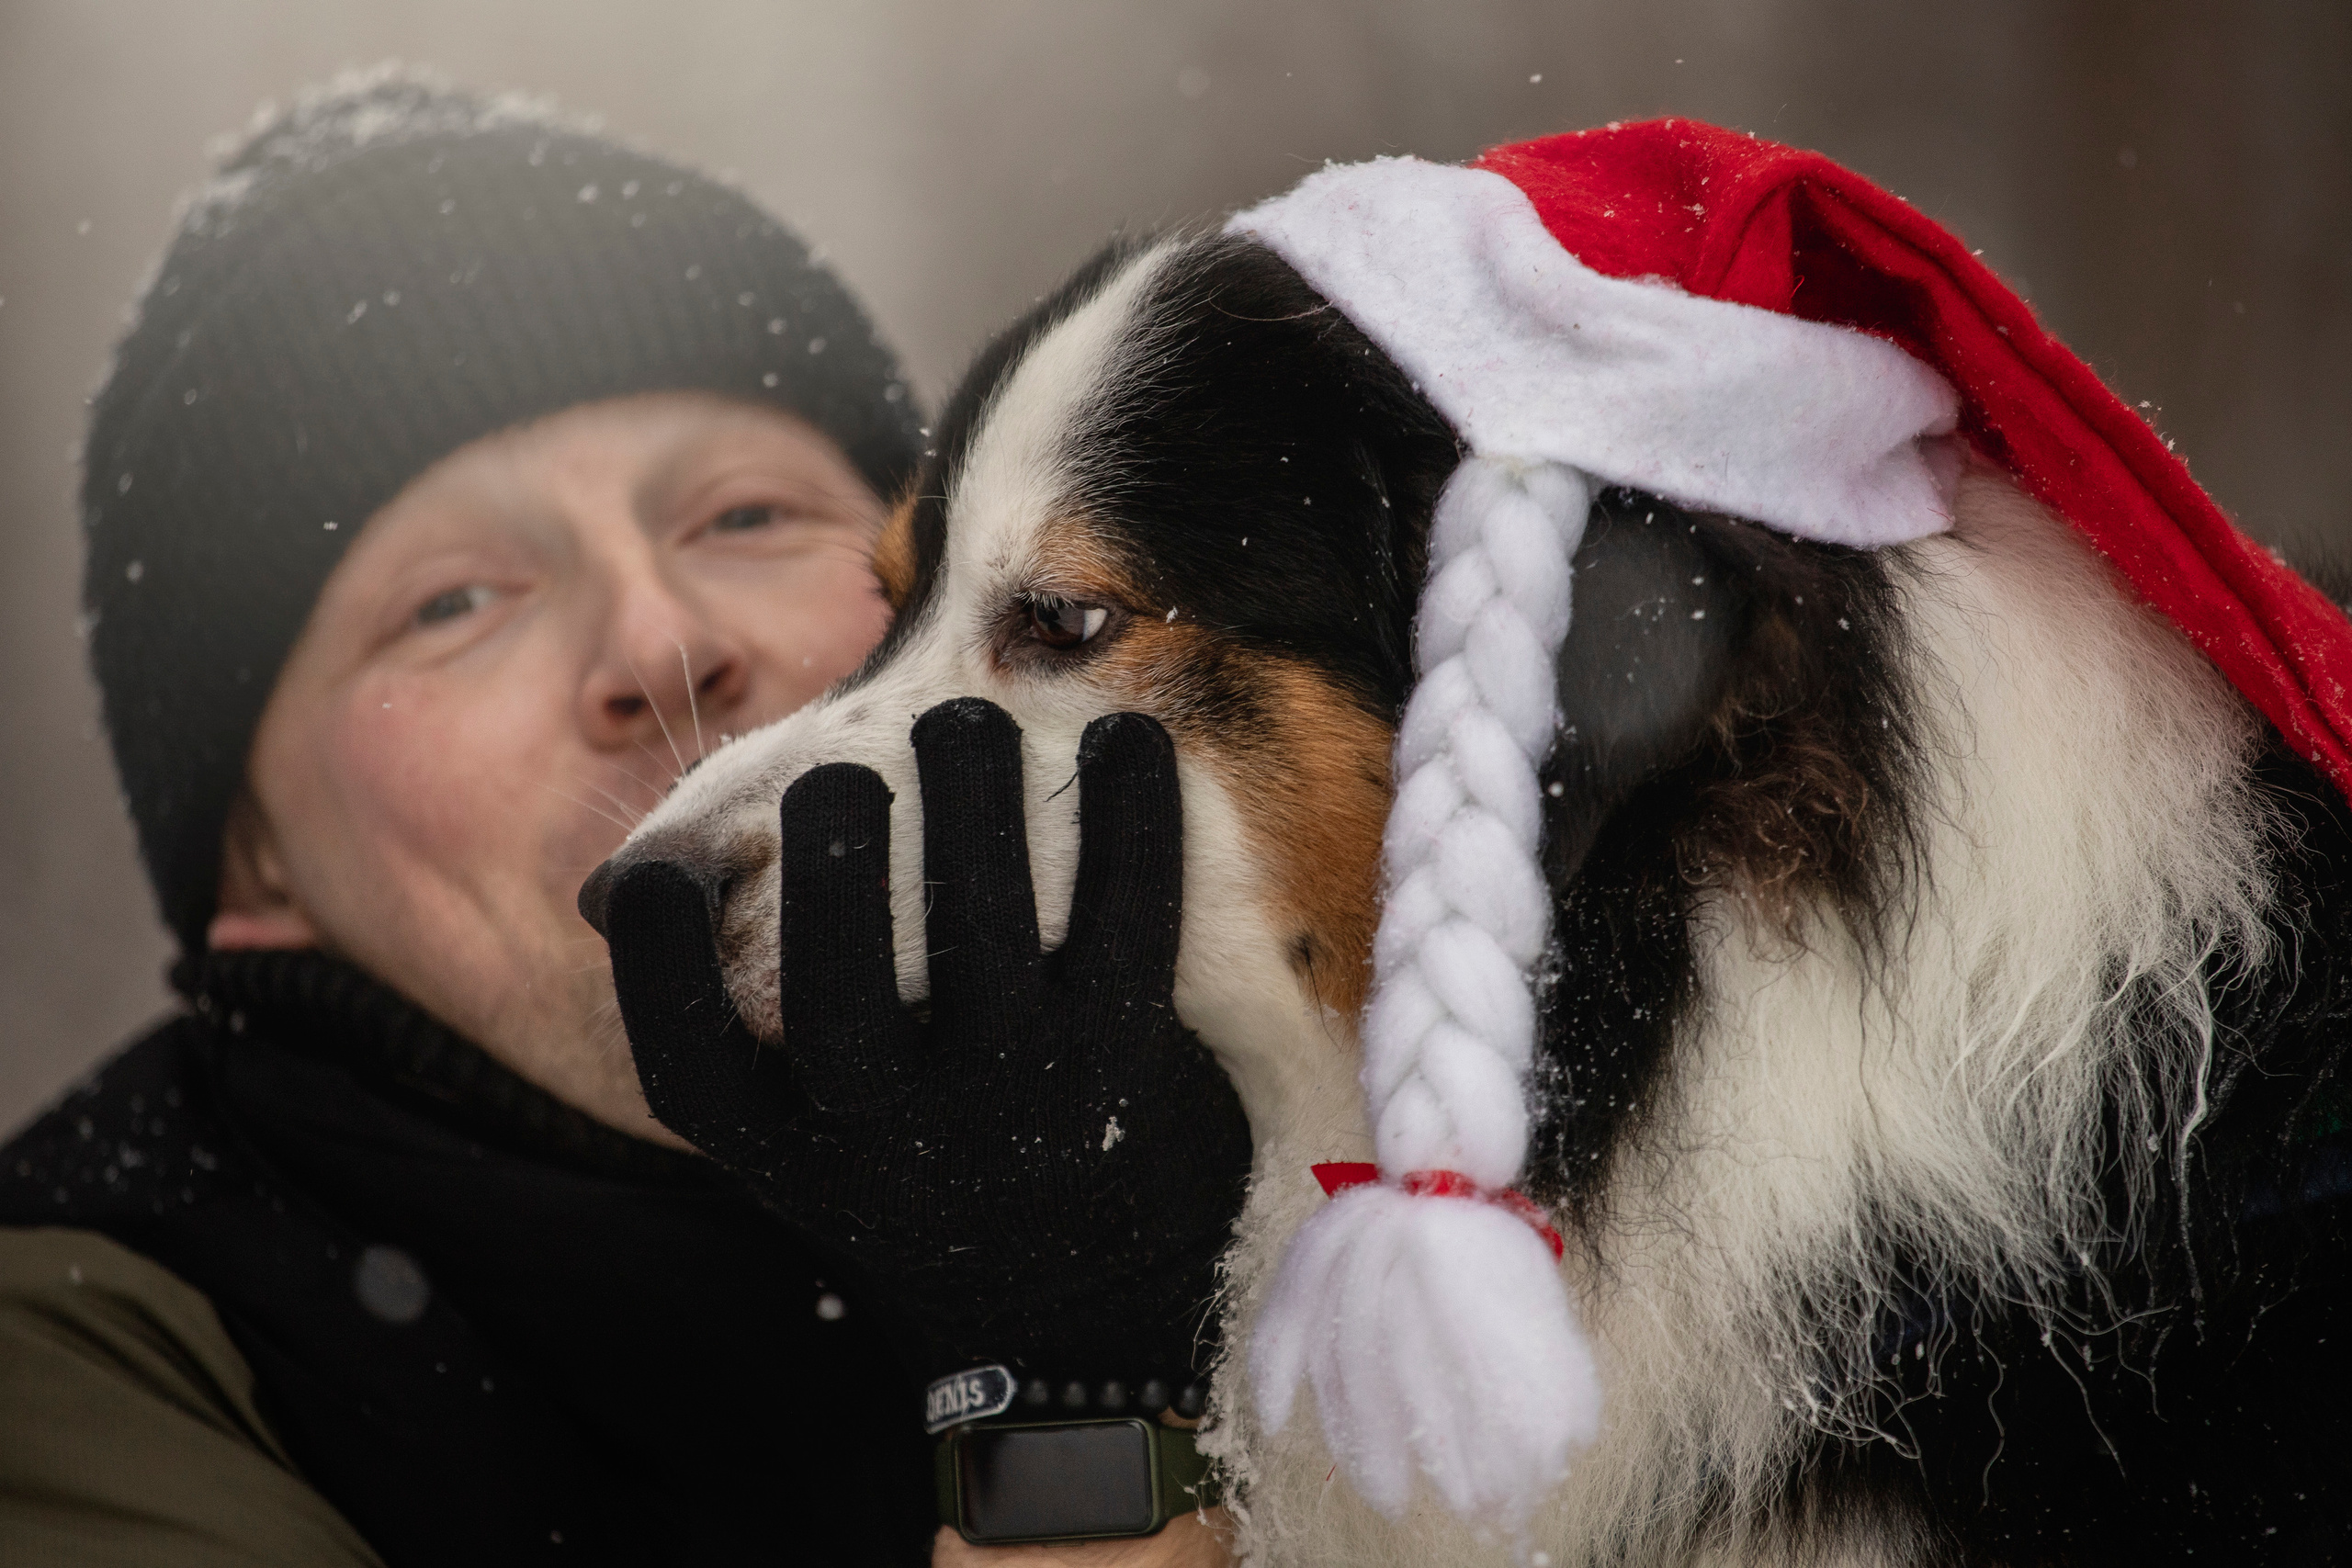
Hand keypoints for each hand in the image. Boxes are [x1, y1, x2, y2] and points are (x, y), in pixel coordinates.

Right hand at [604, 699, 1253, 1408]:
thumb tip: (608, 885)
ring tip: (966, 722)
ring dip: (973, 806)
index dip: (653, 965)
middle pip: (837, 1005)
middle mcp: (896, 1137)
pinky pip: (1134, 920)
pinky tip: (1129, 738)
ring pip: (985, 940)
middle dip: (828, 867)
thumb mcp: (802, 1112)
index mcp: (788, 1148)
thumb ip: (724, 1000)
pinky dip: (1131, 821)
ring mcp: (1016, 1103)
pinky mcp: (1126, 1063)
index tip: (645, 880)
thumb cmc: (906, 1147)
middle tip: (840, 779)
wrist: (1073, 1292)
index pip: (688, 1067)